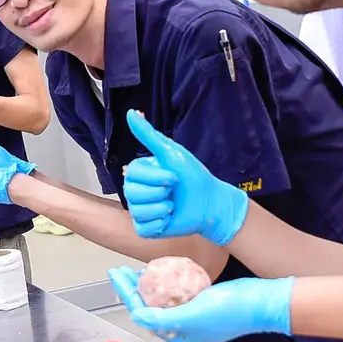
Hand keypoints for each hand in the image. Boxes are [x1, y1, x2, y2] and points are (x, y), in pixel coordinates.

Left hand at [107, 267, 292, 341]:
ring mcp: (191, 318)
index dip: (127, 293)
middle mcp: (182, 331)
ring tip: (130, 271)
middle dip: (130, 289)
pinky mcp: (200, 306)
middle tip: (117, 270)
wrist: (261, 302)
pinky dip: (162, 283)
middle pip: (148, 307)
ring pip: (159, 301)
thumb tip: (136, 315)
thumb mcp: (192, 314)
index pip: (143, 313)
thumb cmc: (232, 310)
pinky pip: (174, 295)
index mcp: (178, 338)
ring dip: (143, 286)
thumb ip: (162, 318)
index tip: (117, 275)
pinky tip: (157, 271)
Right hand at [120, 110, 247, 244]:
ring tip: (173, 205)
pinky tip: (170, 219)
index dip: (155, 177)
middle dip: (159, 193)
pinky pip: (143, 229)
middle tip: (174, 192)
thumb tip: (131, 112)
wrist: (210, 203)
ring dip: (162, 208)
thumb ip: (149, 135)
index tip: (173, 177)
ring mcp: (140, 211)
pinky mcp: (147, 229)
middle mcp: (136, 191)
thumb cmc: (193, 176)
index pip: (131, 174)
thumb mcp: (171, 152)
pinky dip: (160, 224)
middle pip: (132, 193)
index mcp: (140, 173)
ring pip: (138, 211)